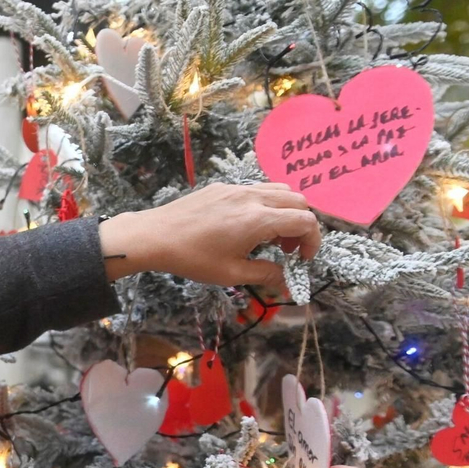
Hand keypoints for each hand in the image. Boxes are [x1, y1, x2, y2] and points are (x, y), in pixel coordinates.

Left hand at [97, 182, 321, 288]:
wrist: (156, 236)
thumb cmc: (193, 258)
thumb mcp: (232, 274)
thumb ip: (265, 275)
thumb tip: (286, 281)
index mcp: (259, 219)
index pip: (305, 221)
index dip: (313, 241)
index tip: (302, 259)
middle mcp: (253, 197)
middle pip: (298, 201)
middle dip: (301, 226)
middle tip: (286, 250)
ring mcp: (237, 188)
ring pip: (279, 190)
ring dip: (285, 212)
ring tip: (268, 237)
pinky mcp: (223, 186)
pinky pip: (257, 188)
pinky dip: (266, 205)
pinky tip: (246, 226)